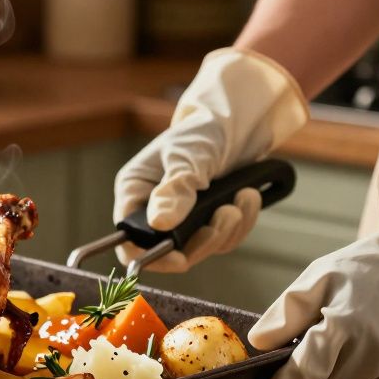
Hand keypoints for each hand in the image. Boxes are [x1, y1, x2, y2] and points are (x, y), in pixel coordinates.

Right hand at [114, 48, 306, 270]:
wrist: (240, 120)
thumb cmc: (204, 130)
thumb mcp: (189, 155)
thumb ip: (176, 189)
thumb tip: (160, 223)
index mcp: (135, 192)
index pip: (130, 240)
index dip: (150, 256)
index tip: (180, 258)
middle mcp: (154, 209)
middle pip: (169, 251)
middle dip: (204, 240)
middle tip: (226, 216)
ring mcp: (183, 217)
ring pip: (202, 247)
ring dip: (229, 228)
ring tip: (244, 196)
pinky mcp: (209, 219)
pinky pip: (224, 238)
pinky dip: (242, 222)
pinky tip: (248, 197)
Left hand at [245, 175, 378, 378]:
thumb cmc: (367, 269)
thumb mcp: (319, 276)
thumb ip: (286, 311)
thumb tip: (258, 343)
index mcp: (342, 325)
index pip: (302, 375)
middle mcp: (369, 352)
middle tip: (301, 347)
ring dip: (325, 377)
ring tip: (337, 338)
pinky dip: (350, 375)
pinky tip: (358, 346)